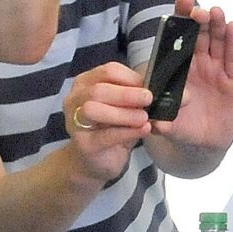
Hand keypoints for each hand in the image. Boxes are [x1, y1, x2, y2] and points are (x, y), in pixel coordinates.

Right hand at [58, 63, 151, 180]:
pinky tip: (143, 130)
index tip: (148, 86)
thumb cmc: (111, 128)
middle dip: (127, 94)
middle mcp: (75, 99)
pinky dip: (127, 132)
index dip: (130, 77)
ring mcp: (74, 122)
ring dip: (123, 113)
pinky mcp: (83, 144)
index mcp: (86, 83)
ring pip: (94, 109)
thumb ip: (135, 95)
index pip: (108, 71)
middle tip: (149, 99)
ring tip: (144, 117)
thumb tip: (157, 86)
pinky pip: (104, 135)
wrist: (96, 160)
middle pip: (98, 89)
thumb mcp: (124, 107)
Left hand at [151, 0, 232, 152]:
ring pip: (217, 42)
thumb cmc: (182, 129)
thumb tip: (157, 124)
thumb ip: (165, 124)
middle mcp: (197, 64)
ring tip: (216, 12)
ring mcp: (217, 70)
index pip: (178, 39)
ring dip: (217, 26)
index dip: (181, 19)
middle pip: (199, 36)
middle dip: (199, 19)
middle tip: (198, 9)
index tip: (182, 0)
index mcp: (178, 69)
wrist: (204, 146)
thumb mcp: (171, 128)